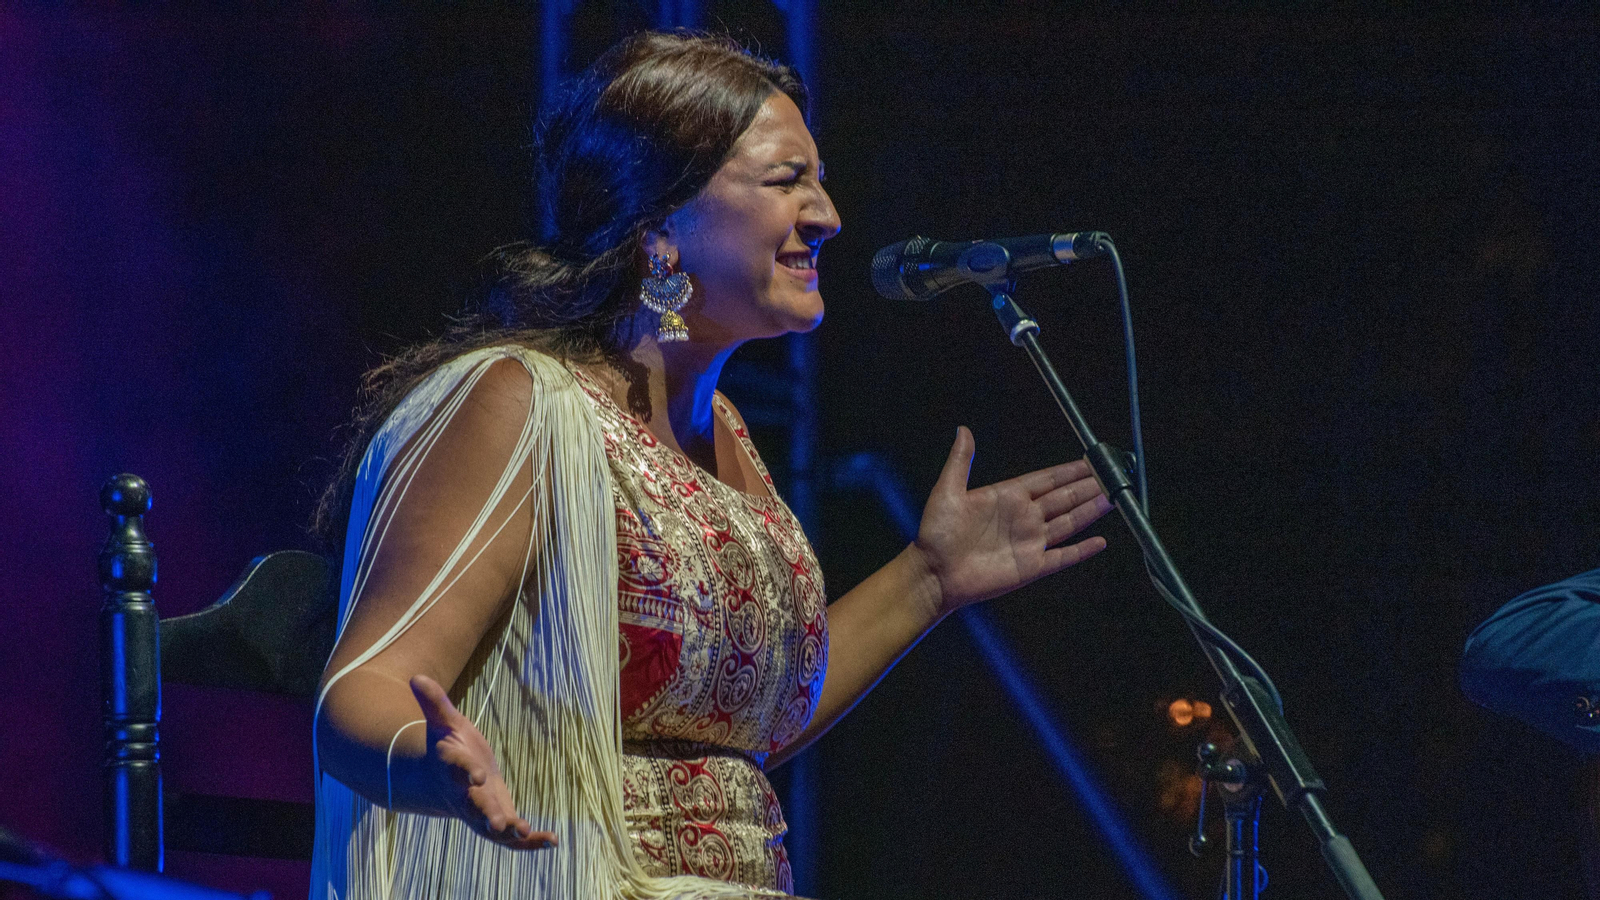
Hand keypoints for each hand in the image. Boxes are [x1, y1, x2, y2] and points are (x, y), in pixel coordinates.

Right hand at [410, 674, 556, 849]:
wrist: (441, 780)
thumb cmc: (447, 746)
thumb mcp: (443, 723)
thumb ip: (434, 703)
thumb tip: (416, 677)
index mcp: (453, 769)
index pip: (458, 770)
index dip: (467, 771)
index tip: (478, 774)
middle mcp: (464, 795)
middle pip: (474, 807)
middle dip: (487, 815)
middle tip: (500, 823)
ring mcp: (479, 811)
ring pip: (491, 829)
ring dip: (509, 833)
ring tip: (528, 832)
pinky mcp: (495, 819)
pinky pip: (510, 838)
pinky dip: (530, 842)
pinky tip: (553, 841)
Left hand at [914, 426, 1112, 616]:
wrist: (933, 572)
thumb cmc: (936, 532)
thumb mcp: (947, 490)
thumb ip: (961, 461)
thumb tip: (963, 430)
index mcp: (1007, 496)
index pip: (1046, 480)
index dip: (1068, 471)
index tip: (1090, 461)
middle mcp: (1023, 517)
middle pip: (1063, 499)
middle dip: (1087, 487)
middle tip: (1112, 477)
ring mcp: (1029, 542)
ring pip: (1068, 523)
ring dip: (1090, 511)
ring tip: (1113, 499)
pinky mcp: (1030, 566)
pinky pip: (1062, 557)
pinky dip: (1082, 551)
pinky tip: (1099, 542)